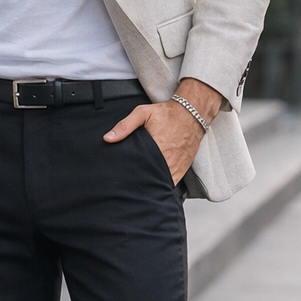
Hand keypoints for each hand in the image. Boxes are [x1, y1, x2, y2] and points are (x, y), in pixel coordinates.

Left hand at [103, 78, 221, 184]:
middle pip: (150, 178)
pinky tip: (156, 185)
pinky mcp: (183, 167)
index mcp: (156, 147)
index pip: (140, 168)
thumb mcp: (142, 113)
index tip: (123, 178)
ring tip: (141, 187)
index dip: (131, 175)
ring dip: (153, 184)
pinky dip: (165, 184)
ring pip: (162, 183)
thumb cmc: (167, 113)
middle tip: (129, 184)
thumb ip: (124, 126)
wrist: (192, 112)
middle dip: (140, 182)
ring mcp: (177, 165)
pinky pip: (173, 182)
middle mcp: (167, 159)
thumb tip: (108, 138)